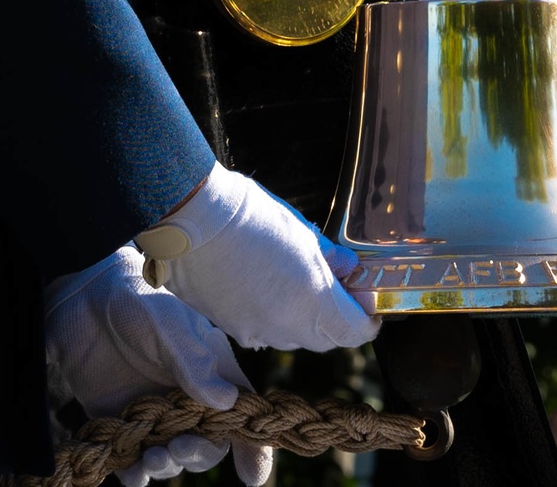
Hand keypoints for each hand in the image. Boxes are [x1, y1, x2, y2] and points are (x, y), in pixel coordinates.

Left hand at [44, 247, 271, 485]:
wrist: (82, 298)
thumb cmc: (138, 301)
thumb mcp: (170, 328)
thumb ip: (194, 364)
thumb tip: (226, 403)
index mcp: (211, 371)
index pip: (242, 412)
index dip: (253, 445)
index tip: (253, 475)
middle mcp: (186, 396)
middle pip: (207, 443)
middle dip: (198, 454)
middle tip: (179, 448)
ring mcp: (152, 411)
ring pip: (171, 455)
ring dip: (167, 465)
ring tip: (153, 457)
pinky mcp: (118, 420)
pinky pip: (131, 459)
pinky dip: (133, 472)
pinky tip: (131, 469)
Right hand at [134, 161, 379, 350]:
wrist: (190, 218)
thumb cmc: (251, 216)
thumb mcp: (303, 232)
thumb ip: (330, 260)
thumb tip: (346, 269)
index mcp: (312, 304)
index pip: (355, 332)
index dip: (366, 318)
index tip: (365, 300)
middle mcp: (285, 328)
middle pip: (324, 339)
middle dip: (335, 318)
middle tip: (335, 286)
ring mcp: (254, 331)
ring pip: (291, 337)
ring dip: (301, 318)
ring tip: (294, 281)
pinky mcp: (228, 327)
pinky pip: (261, 331)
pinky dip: (270, 316)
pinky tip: (262, 285)